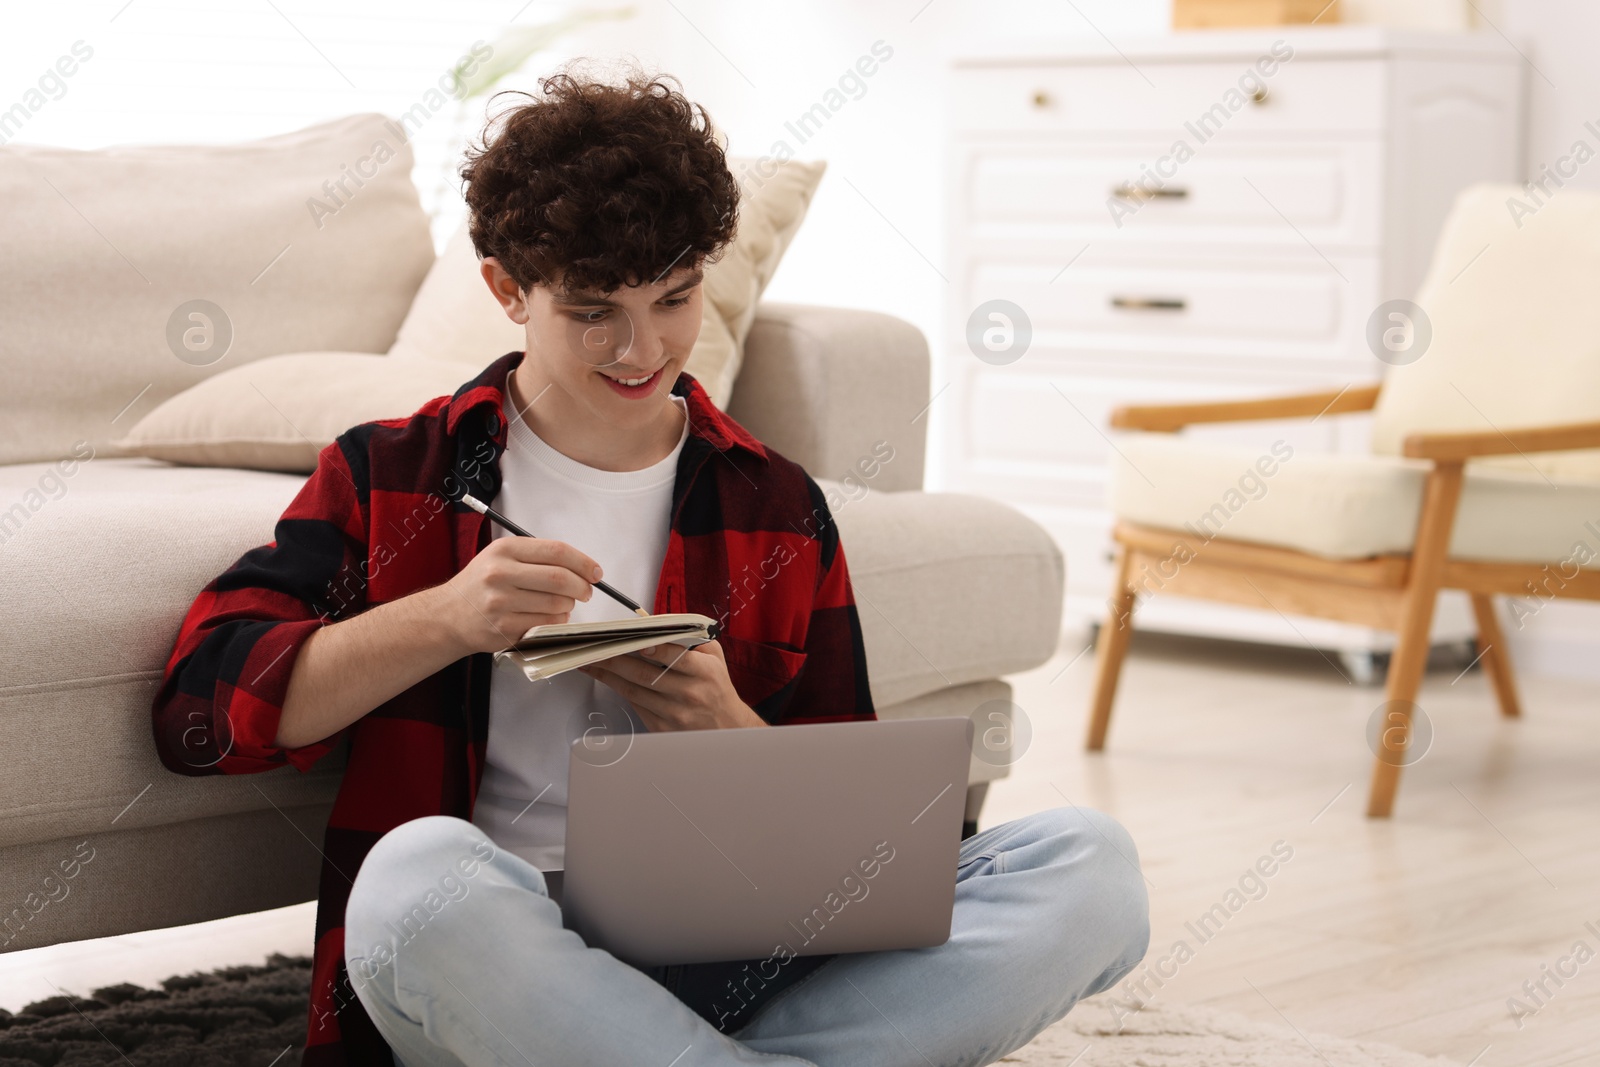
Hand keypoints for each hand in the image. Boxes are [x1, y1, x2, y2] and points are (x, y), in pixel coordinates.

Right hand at [431, 536, 600, 655]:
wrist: (447, 615)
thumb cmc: (480, 585)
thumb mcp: (501, 557)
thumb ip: (537, 557)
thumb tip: (581, 567)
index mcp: (504, 550)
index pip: (556, 551)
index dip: (583, 562)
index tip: (595, 572)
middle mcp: (500, 573)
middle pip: (560, 579)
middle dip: (582, 587)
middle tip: (586, 591)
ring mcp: (501, 602)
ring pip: (557, 604)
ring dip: (568, 607)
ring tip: (561, 605)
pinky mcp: (503, 627)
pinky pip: (546, 625)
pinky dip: (556, 622)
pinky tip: (548, 618)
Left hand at [578, 640, 765, 731]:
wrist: (726, 726)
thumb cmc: (716, 686)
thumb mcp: (713, 657)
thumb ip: (690, 640)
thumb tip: (659, 627)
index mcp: (704, 673)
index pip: (676, 658)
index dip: (656, 649)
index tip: (637, 640)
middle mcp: (689, 694)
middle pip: (645, 675)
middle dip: (615, 661)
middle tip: (595, 648)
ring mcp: (674, 713)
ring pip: (633, 691)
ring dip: (609, 676)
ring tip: (592, 662)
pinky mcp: (662, 727)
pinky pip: (634, 705)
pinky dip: (619, 690)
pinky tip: (607, 679)